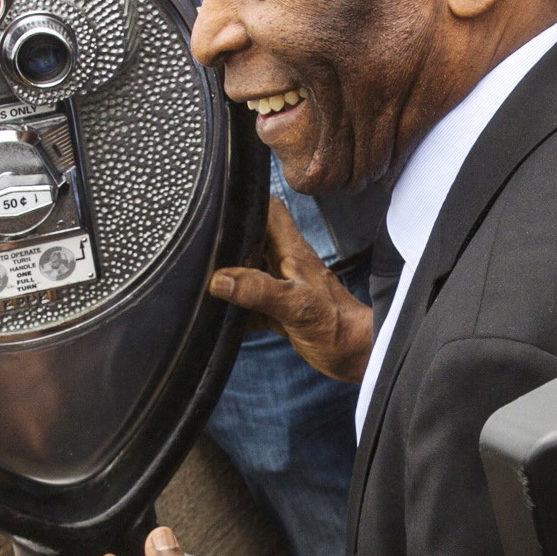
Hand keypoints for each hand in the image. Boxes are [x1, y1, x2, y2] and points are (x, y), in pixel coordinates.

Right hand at [210, 198, 374, 383]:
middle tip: (200, 249)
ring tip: (201, 278)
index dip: (247, 199)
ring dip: (226, 275)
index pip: (270, 209)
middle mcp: (284, 263)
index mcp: (291, 251)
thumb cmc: (337, 328)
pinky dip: (234, 307)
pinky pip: (249, 302)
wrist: (356, 357)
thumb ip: (259, 290)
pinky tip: (219, 315)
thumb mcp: (296, 306)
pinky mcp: (279, 310)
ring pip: (247, 270)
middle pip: (251, 238)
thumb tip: (219, 279)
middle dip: (226, 241)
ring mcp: (281, 286)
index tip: (219, 204)